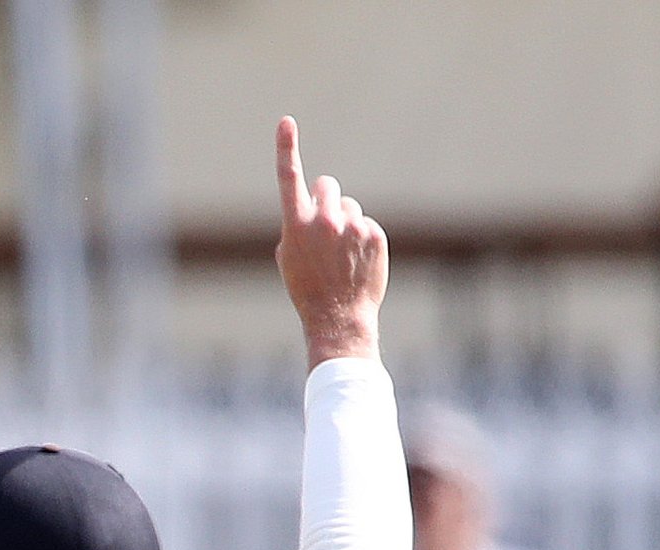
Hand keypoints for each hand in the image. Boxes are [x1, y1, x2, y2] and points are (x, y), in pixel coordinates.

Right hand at [270, 117, 386, 365]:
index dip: (286, 148)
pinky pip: (366, 223)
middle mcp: (324, 220)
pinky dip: (362, 238)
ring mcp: (352, 226)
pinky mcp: (374, 233)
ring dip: (345, 222)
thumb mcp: (289, 258)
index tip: (286, 122)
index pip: (289, 178)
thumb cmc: (307, 289)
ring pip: (349, 206)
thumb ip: (297, 225)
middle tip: (325, 228)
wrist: (337, 317)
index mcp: (296, 226)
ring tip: (341, 254)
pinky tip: (356, 261)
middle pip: (327, 185)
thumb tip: (313, 206)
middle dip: (326, 199)